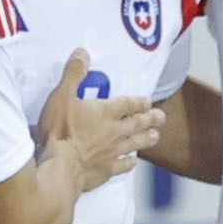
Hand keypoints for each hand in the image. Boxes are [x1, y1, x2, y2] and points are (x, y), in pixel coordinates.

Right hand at [36, 49, 162, 191]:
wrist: (61, 167)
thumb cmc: (60, 131)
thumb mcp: (62, 96)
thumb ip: (73, 74)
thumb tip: (83, 52)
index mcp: (105, 112)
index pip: (127, 104)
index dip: (139, 102)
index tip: (149, 101)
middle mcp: (114, 132)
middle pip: (136, 124)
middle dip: (149, 119)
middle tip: (162, 117)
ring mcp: (111, 152)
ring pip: (134, 144)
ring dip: (145, 139)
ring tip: (155, 136)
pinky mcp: (105, 171)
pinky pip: (121, 166)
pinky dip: (128, 163)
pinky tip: (133, 162)